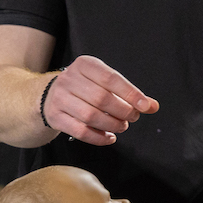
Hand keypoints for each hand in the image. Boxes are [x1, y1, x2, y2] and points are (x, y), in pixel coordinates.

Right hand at [42, 56, 158, 145]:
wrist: (50, 95)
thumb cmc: (85, 88)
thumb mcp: (104, 82)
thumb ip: (128, 93)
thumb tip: (153, 106)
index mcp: (84, 65)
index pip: (111, 78)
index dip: (130, 93)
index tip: (146, 106)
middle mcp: (69, 79)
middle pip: (102, 99)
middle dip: (123, 111)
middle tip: (133, 117)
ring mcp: (59, 98)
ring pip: (90, 116)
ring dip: (112, 125)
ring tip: (122, 126)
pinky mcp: (55, 117)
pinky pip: (80, 132)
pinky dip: (99, 138)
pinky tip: (110, 137)